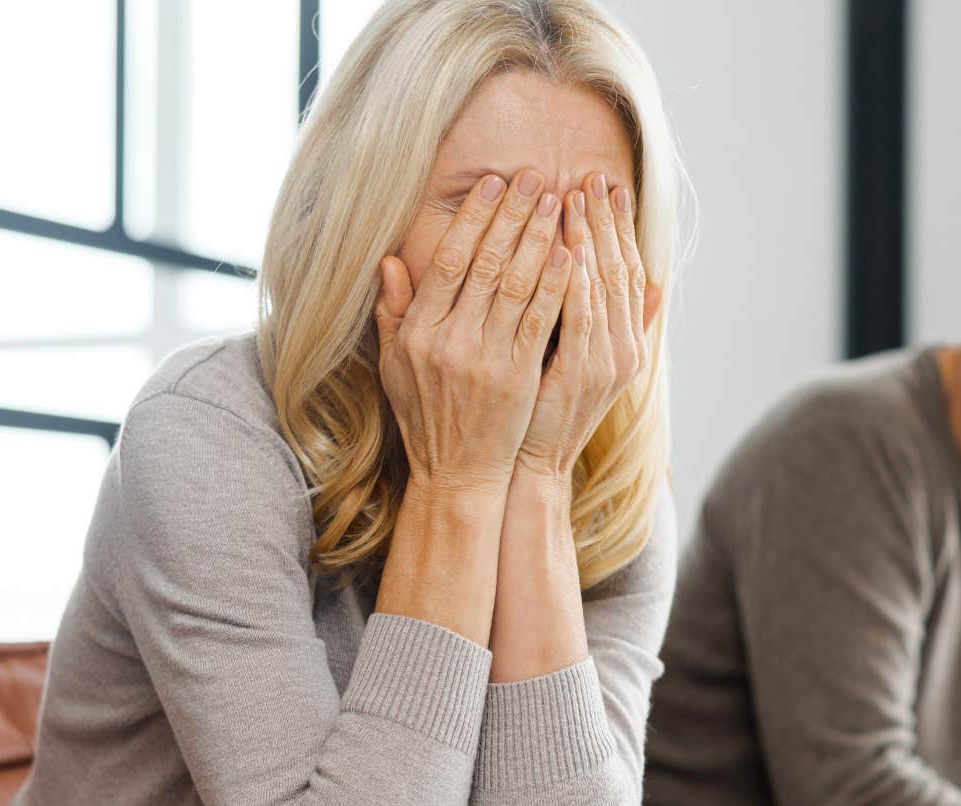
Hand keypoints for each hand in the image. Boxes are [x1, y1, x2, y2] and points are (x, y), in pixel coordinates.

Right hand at [373, 169, 571, 497]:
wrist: (456, 474)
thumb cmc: (426, 417)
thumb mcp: (394, 366)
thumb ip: (393, 312)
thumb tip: (389, 261)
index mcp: (417, 332)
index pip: (447, 261)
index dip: (473, 219)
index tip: (492, 184)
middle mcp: (447, 341)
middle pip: (485, 264)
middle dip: (512, 215)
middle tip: (534, 177)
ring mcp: (484, 359)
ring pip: (516, 285)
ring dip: (539, 238)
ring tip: (558, 201)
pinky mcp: (518, 377)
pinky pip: (541, 321)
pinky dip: (557, 285)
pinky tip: (572, 254)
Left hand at [515, 172, 660, 478]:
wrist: (532, 468)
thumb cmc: (540, 413)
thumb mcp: (574, 363)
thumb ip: (594, 320)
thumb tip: (636, 285)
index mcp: (622, 342)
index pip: (624, 270)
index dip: (616, 227)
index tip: (604, 186)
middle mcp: (622, 349)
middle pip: (618, 269)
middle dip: (605, 220)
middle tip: (594, 176)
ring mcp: (604, 363)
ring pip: (601, 286)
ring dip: (591, 238)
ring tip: (578, 196)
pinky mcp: (579, 375)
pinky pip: (579, 316)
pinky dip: (577, 280)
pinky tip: (570, 248)